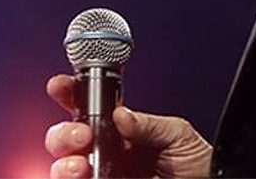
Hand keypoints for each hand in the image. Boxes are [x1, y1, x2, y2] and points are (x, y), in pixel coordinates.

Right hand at [44, 74, 211, 178]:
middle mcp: (106, 151)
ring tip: (81, 166)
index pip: (87, 105)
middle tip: (82, 135)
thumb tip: (121, 114)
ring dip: (64, 163)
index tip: (60, 85)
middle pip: (65, 137)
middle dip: (63, 133)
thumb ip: (149, 124)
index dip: (69, 92)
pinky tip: (88, 177)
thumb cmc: (195, 163)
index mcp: (121, 128)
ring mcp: (104, 174)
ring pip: (63, 167)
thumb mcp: (177, 134)